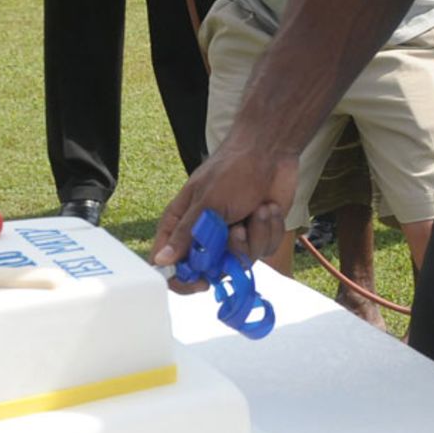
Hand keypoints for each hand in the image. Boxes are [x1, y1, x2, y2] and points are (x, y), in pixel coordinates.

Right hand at [152, 137, 297, 281]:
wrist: (271, 152)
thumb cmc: (233, 168)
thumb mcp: (207, 202)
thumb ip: (186, 234)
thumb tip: (161, 261)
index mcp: (184, 222)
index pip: (170, 262)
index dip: (183, 278)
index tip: (201, 280)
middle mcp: (207, 233)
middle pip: (210, 268)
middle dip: (230, 253)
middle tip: (237, 230)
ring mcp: (233, 235)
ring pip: (241, 261)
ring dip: (254, 235)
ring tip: (256, 209)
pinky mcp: (258, 234)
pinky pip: (263, 249)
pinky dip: (268, 229)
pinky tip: (267, 208)